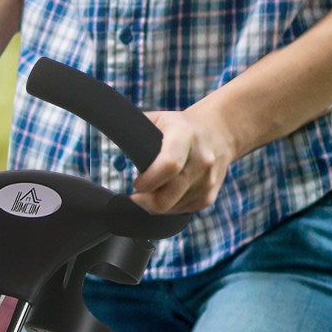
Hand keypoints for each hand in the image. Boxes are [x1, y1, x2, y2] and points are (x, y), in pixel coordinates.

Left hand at [131, 98, 239, 213]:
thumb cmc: (180, 127)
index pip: (169, 165)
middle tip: (138, 194)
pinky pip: (181, 212)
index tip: (136, 183)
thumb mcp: (159, 120)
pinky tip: (167, 193)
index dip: (148, 181)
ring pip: (171, 209)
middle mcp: (201, 160)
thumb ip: (134, 130)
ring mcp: (207, 181)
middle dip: (145, 202)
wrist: (220, 133)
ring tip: (153, 190)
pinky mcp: (208, 197)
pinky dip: (169, 207)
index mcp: (185, 137)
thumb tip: (111, 139)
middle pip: (167, 198)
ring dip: (156, 204)